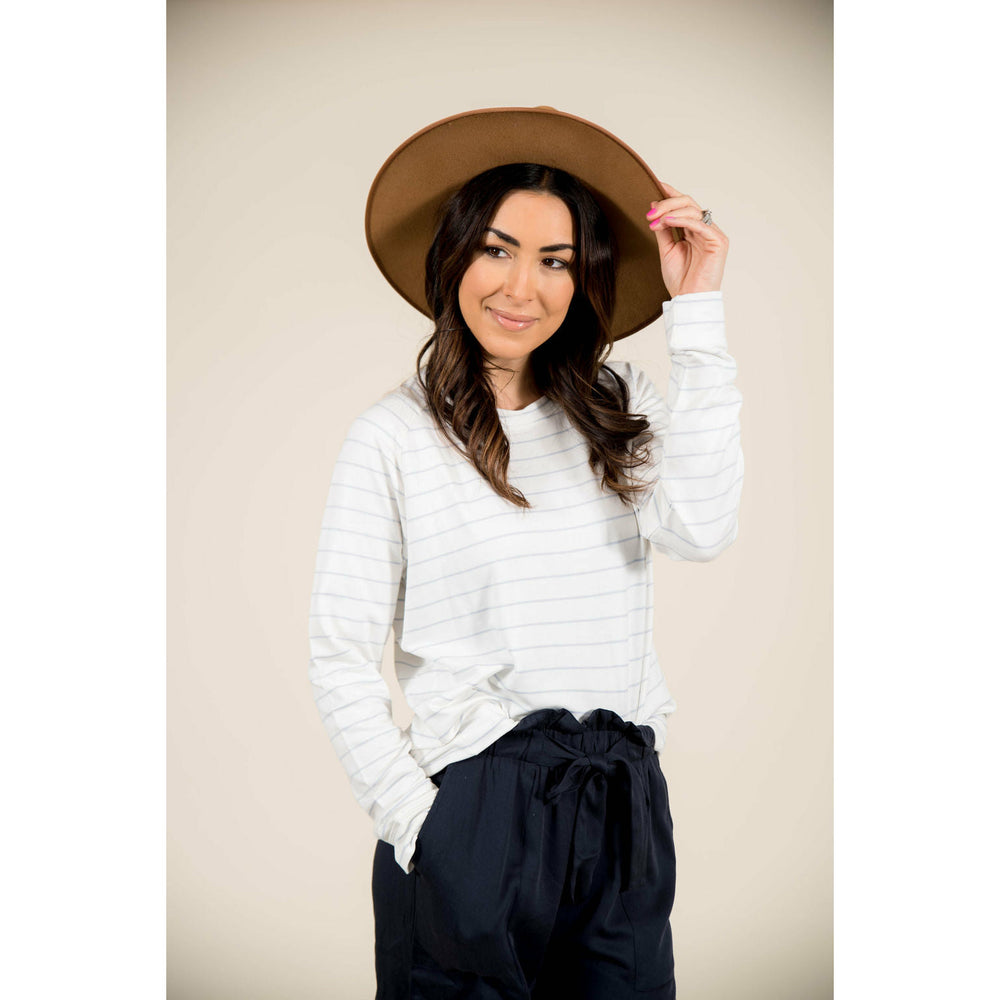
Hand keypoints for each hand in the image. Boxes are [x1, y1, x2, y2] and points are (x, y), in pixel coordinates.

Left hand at [646, 181, 728, 296]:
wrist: (688, 300)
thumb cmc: (680, 279)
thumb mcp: (666, 249)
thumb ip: (663, 228)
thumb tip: (655, 205)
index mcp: (694, 230)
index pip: (683, 205)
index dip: (671, 193)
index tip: (655, 184)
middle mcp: (705, 229)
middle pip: (688, 203)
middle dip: (666, 204)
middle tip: (649, 213)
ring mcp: (713, 234)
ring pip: (693, 210)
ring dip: (670, 212)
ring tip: (654, 220)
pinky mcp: (718, 241)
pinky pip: (699, 224)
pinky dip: (682, 220)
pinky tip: (667, 221)